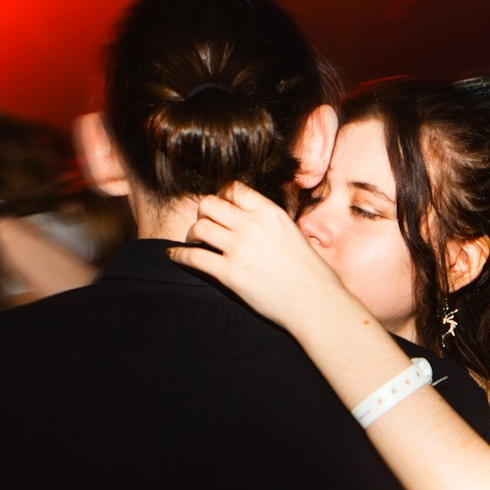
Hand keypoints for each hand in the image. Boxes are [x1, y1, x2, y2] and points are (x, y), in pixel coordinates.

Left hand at [167, 182, 344, 332]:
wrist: (315, 301)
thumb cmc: (310, 271)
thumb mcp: (292, 232)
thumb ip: (268, 222)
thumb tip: (249, 219)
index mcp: (269, 212)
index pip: (234, 188)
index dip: (222, 196)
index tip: (219, 207)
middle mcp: (252, 225)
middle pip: (210, 204)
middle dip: (203, 213)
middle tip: (204, 225)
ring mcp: (239, 249)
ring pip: (199, 227)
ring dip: (192, 234)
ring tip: (193, 241)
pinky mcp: (230, 273)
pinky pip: (193, 257)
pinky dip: (179, 255)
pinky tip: (175, 256)